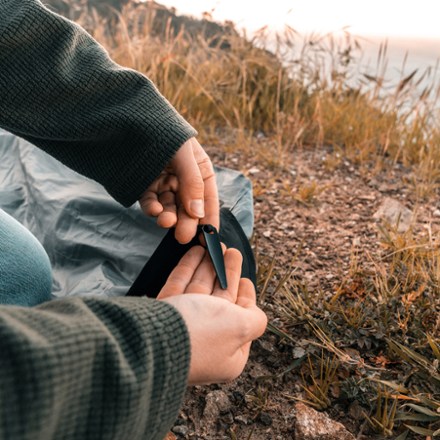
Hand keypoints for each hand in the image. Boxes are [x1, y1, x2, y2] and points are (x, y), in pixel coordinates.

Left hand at [139, 137, 218, 243]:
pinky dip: (152, 208)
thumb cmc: (163, 130)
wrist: (129, 117)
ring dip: (169, 216)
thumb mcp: (183, 153)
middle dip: (186, 221)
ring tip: (165, 222)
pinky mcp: (145, 186)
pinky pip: (151, 202)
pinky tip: (154, 211)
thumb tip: (198, 213)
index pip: (208, 198)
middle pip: (188, 207)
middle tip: (183, 236)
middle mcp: (184, 180)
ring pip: (169, 207)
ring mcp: (164, 184)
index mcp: (200, 170)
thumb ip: (192, 182)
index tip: (209, 235)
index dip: (210, 217)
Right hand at [158, 246, 266, 384]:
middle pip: (220, 299)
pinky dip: (189, 267)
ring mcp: (184, 325)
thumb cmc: (202, 335)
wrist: (153, 339)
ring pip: (200, 289)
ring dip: (209, 265)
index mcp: (227, 350)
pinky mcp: (165, 311)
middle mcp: (206, 339)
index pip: (240, 319)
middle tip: (232, 252)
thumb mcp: (241, 328)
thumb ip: (255, 319)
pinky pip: (180, 285)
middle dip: (227, 274)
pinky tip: (196, 251)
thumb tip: (255, 314)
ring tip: (216, 245)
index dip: (245, 297)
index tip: (245, 280)